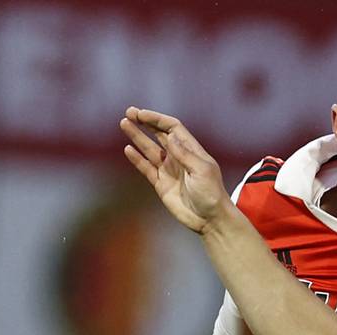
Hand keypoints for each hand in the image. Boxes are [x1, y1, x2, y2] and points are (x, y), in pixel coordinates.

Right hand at [119, 106, 233, 233]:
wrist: (210, 220)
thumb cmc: (212, 194)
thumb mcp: (202, 171)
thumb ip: (185, 154)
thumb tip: (170, 137)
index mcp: (192, 151)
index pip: (173, 128)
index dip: (157, 119)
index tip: (141, 114)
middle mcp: (179, 157)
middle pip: (159, 134)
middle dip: (145, 123)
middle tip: (129, 112)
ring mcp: (169, 170)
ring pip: (149, 149)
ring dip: (137, 136)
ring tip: (124, 123)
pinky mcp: (161, 184)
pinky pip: (146, 168)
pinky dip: (137, 159)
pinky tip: (128, 149)